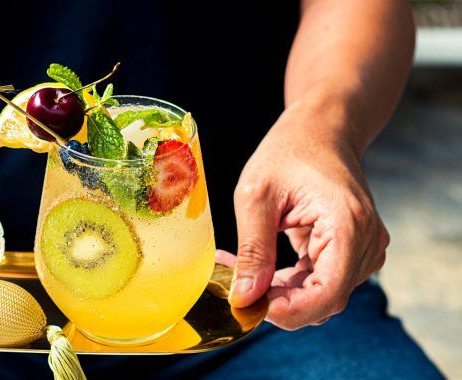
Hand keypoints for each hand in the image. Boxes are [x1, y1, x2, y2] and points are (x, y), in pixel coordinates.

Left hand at [227, 104, 388, 329]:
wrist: (320, 130)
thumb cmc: (288, 151)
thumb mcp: (256, 196)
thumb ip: (253, 250)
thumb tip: (245, 297)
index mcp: (348, 225)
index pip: (327, 294)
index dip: (288, 311)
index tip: (249, 304)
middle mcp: (366, 242)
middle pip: (324, 301)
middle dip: (277, 301)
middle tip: (235, 282)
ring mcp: (364, 249)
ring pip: (321, 296)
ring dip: (281, 293)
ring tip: (242, 268)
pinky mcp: (351, 252)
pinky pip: (321, 283)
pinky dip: (289, 284)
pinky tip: (261, 268)